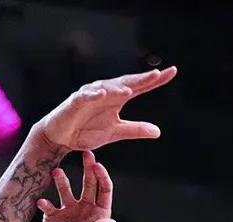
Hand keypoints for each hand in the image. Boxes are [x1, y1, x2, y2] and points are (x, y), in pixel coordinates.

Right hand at [36, 152, 115, 221]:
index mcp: (98, 215)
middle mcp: (84, 210)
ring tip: (56, 173)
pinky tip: (42, 203)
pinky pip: (48, 204)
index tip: (96, 164)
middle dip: (88, 168)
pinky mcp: (51, 217)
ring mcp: (67, 212)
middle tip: (85, 153)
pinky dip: (44, 202)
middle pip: (88, 184)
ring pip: (66, 189)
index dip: (101, 176)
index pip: (103, 190)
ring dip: (62, 180)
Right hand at [37, 67, 176, 152]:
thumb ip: (135, 130)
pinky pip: (85, 96)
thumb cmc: (86, 131)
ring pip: (107, 88)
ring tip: (131, 90)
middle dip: (141, 78)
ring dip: (118, 88)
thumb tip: (158, 131)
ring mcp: (90, 95)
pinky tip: (102, 94)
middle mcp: (106, 93)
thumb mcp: (115, 132)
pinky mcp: (75, 102)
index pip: (140, 87)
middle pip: (126, 83)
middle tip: (158, 74)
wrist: (61, 137)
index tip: (172, 72)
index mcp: (117, 99)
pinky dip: (93, 95)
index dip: (155, 81)